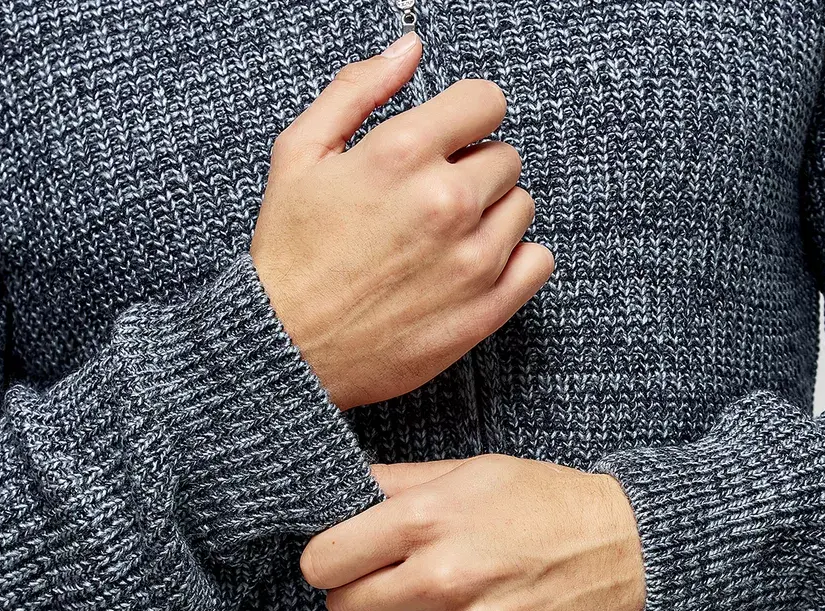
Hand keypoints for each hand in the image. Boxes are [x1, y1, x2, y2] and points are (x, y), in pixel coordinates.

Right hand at [250, 33, 554, 411]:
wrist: (286, 348)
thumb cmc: (289, 255)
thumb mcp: (300, 153)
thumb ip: (357, 90)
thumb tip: (411, 47)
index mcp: (402, 154)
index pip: (486, 102)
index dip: (465, 118)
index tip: (448, 142)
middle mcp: (446, 202)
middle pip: (506, 157)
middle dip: (474, 169)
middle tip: (432, 200)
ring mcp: (471, 261)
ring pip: (522, 208)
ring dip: (493, 216)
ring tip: (446, 239)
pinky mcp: (483, 311)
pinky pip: (538, 263)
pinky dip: (517, 261)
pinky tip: (476, 267)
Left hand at [299, 455, 646, 610]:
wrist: (633, 553)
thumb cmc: (547, 504)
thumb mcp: (470, 472)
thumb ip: (395, 484)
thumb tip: (335, 494)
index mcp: (425, 522)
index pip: (322, 563)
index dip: (331, 559)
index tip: (348, 557)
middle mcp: (441, 582)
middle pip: (344, 609)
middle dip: (362, 591)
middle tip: (400, 576)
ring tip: (456, 593)